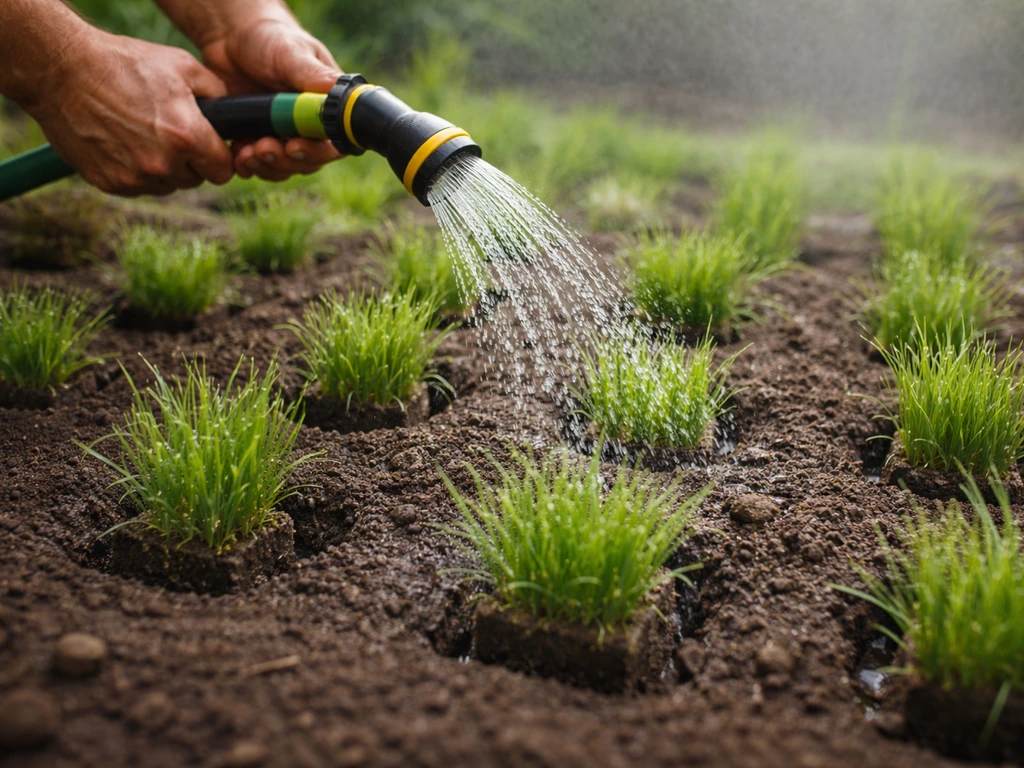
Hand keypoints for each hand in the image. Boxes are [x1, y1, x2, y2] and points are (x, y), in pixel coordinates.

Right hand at [26, 29, 233, 195]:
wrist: (62, 71)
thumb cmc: (125, 64)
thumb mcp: (182, 66)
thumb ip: (217, 93)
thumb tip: (234, 114)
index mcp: (187, 137)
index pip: (223, 170)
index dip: (218, 158)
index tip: (210, 148)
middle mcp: (164, 164)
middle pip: (196, 179)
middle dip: (190, 161)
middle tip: (172, 134)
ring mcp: (135, 178)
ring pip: (168, 185)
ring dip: (164, 168)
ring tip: (145, 135)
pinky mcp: (111, 184)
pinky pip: (138, 187)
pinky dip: (136, 172)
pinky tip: (124, 143)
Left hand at [201, 18, 343, 180]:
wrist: (231, 39)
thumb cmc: (270, 39)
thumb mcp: (291, 53)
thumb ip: (312, 75)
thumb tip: (336, 90)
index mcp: (327, 109)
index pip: (333, 144)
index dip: (316, 152)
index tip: (293, 146)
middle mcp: (309, 128)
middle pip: (308, 162)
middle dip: (285, 161)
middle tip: (263, 148)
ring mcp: (283, 137)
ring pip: (283, 168)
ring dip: (266, 166)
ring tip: (246, 153)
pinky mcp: (258, 142)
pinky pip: (258, 166)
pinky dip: (248, 166)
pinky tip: (237, 155)